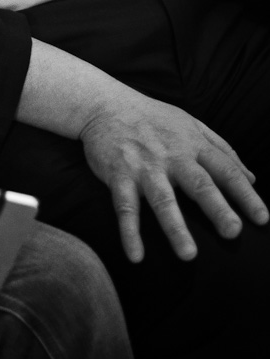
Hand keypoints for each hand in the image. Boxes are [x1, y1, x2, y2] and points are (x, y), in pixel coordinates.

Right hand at [79, 93, 268, 261]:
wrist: (105, 104)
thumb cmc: (152, 117)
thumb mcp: (190, 123)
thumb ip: (222, 149)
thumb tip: (252, 178)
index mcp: (192, 144)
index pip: (225, 170)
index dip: (245, 194)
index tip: (262, 218)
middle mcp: (171, 155)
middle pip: (198, 183)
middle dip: (216, 207)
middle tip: (233, 232)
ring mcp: (144, 166)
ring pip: (162, 199)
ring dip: (175, 227)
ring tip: (188, 254)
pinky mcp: (118, 174)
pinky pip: (125, 207)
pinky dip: (130, 232)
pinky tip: (136, 255)